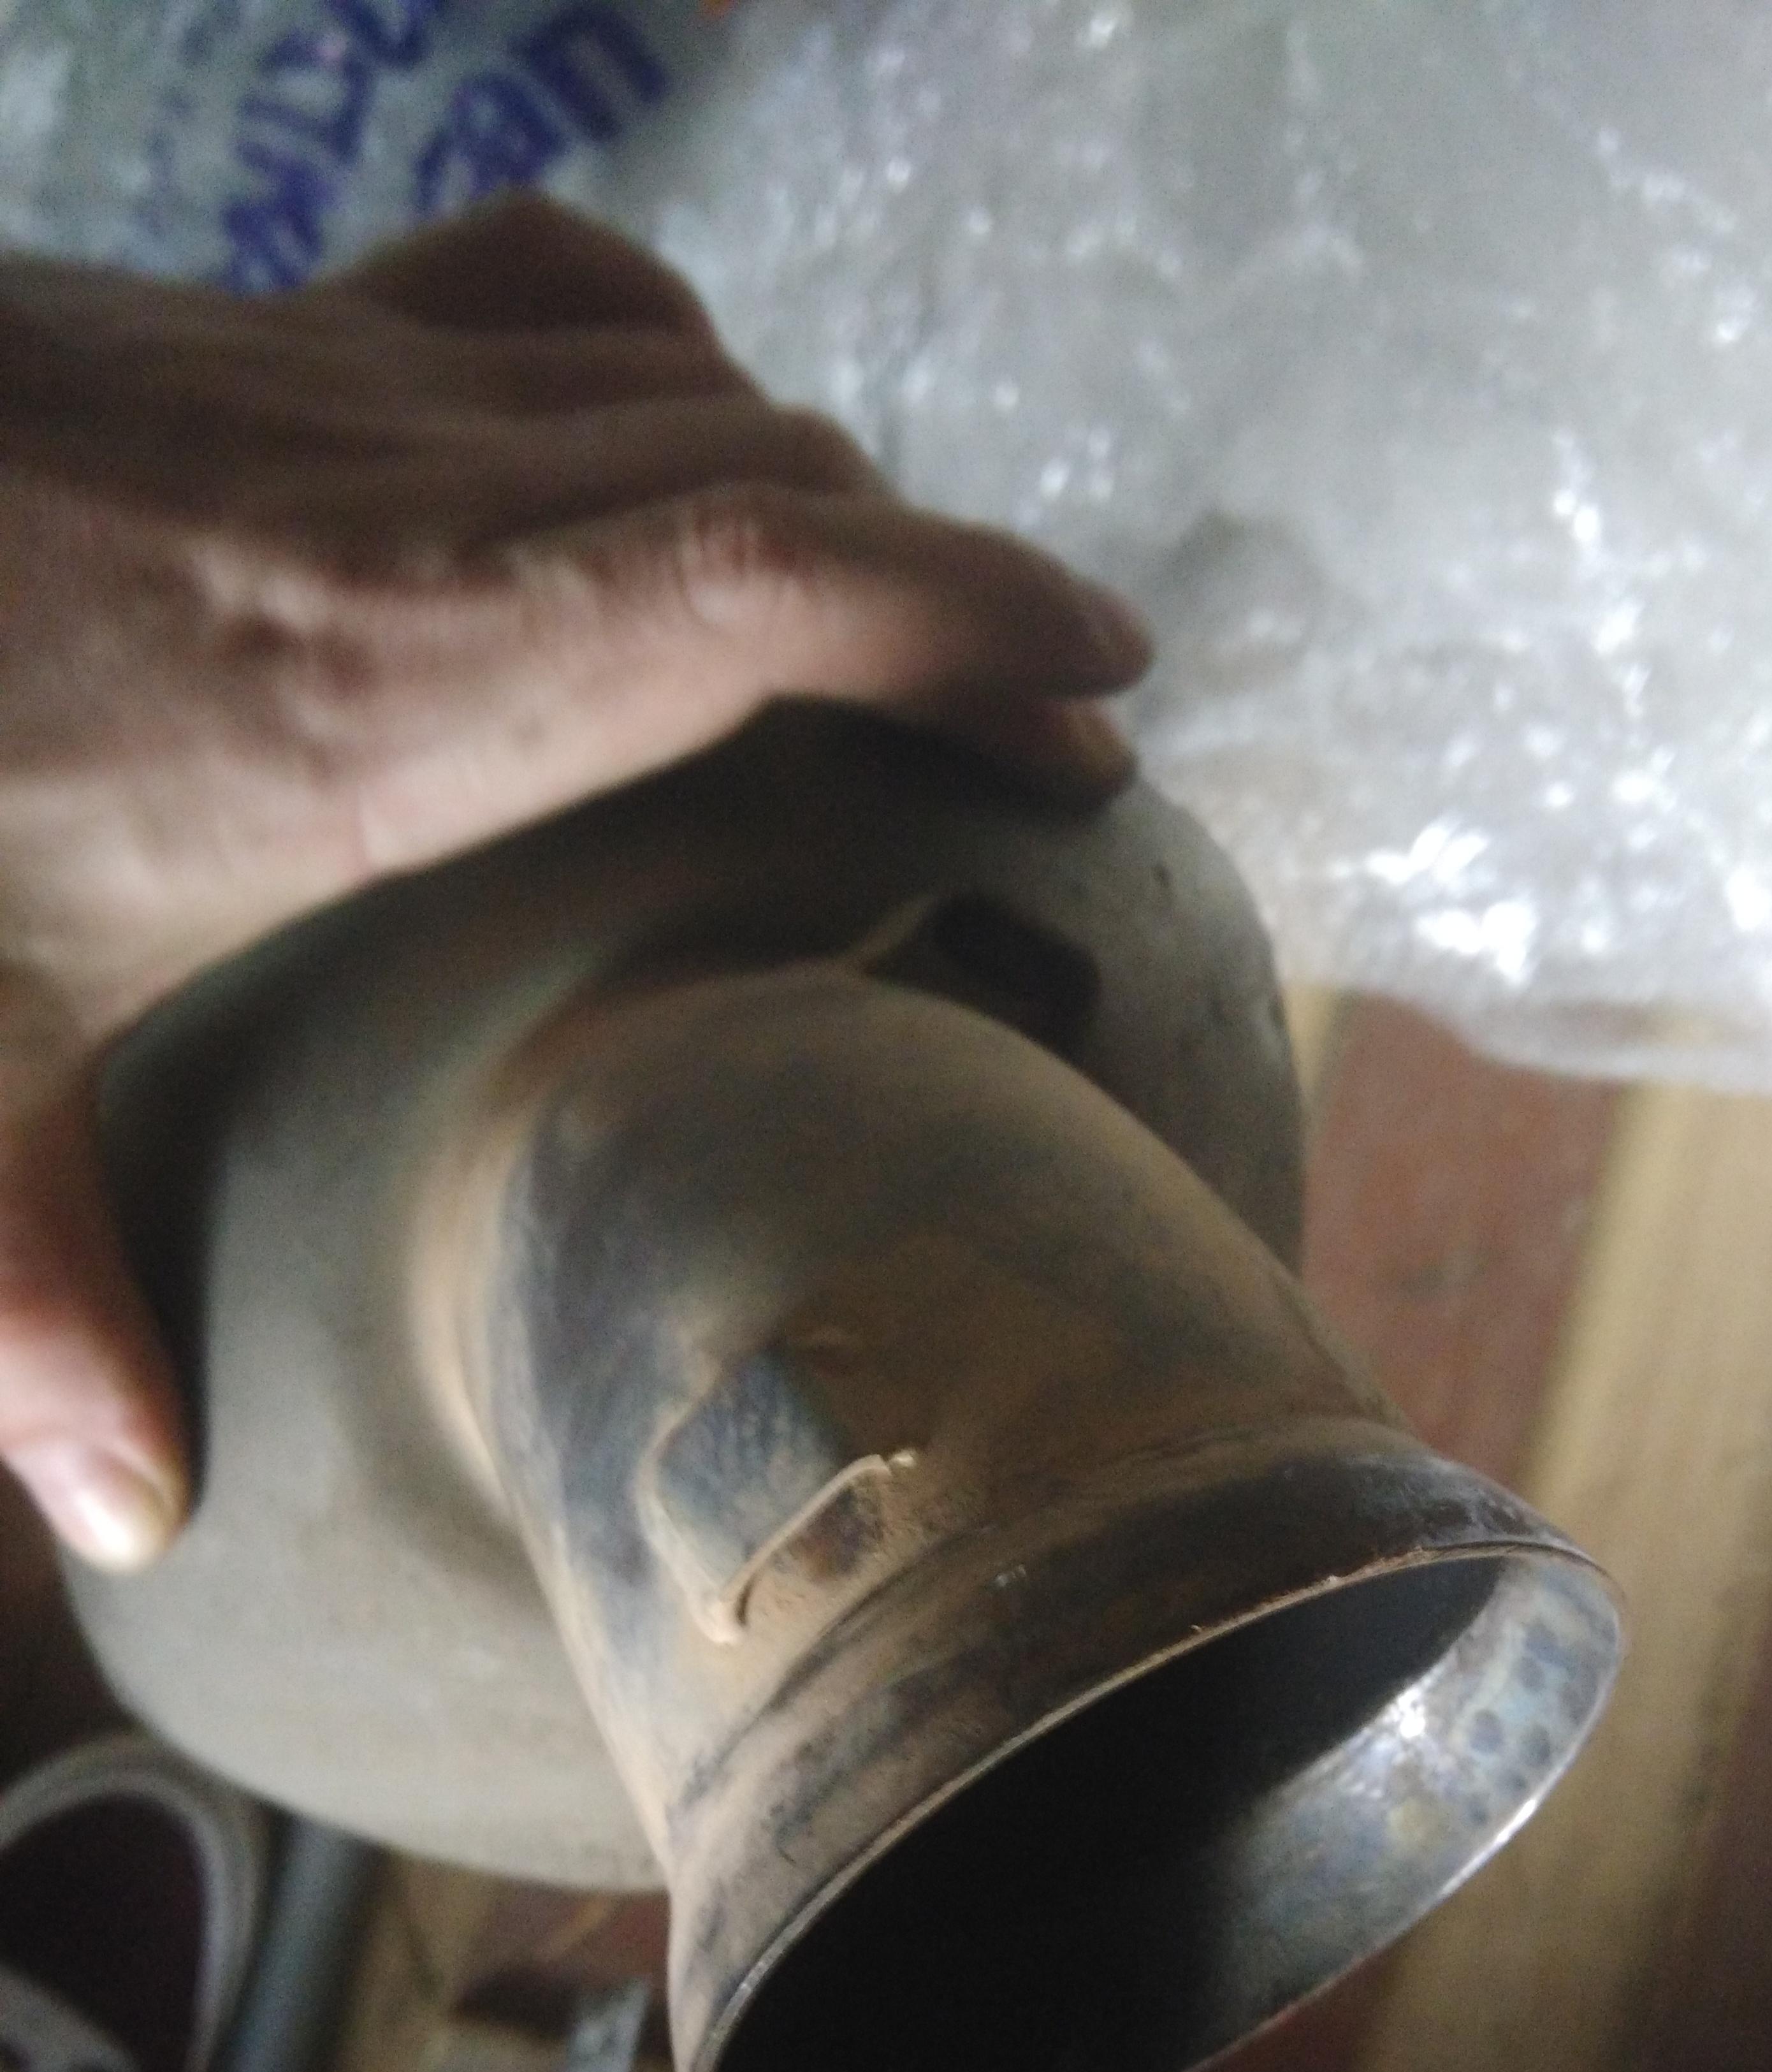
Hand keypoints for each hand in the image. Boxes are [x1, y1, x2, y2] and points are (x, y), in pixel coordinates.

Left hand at [0, 197, 1148, 1569]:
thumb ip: (36, 1304)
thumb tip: (139, 1506)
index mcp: (383, 696)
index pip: (760, 586)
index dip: (967, 613)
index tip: (1100, 684)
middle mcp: (401, 517)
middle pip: (773, 486)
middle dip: (944, 593)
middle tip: (1036, 721)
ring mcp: (336, 394)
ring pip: (685, 392)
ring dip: (818, 499)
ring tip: (890, 625)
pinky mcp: (268, 333)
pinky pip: (548, 300)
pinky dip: (665, 370)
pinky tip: (668, 452)